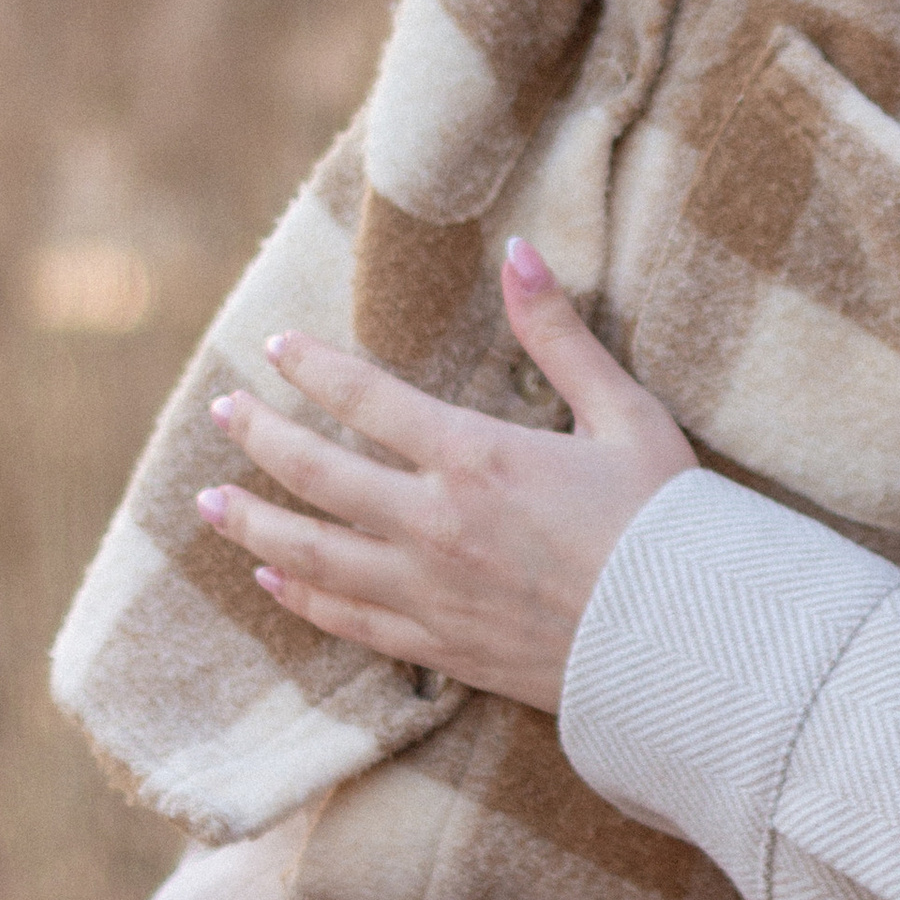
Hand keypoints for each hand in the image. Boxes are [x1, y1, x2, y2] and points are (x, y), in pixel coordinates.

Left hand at [198, 243, 696, 711]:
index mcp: (476, 456)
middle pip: (316, 473)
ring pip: (313, 553)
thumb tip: (520, 253)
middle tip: (222, 412)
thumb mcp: (624, 413)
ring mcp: (430, 591)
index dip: (313, 367)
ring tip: (210, 505)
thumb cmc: (668, 522)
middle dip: (260, 436)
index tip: (277, 346)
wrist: (689, 644)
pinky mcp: (440, 646)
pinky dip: (304, 596)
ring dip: (254, 525)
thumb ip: (559, 335)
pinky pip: (350, 618)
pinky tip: (276, 580)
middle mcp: (435, 524)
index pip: (365, 397)